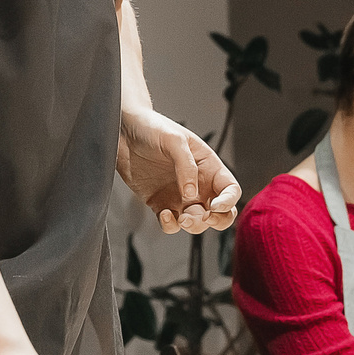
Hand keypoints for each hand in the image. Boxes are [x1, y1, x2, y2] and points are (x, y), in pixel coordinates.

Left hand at [116, 106, 241, 233]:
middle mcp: (198, 184)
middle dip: (218, 220)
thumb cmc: (152, 128)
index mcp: (208, 166)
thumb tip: (191, 196)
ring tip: (182, 218)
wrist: (123, 131)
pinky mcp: (160, 204)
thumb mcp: (174, 140)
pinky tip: (163, 214)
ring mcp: (179, 196)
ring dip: (194, 225)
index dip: (229, 201)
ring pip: (197, 222)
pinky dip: (171, 225)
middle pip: (220, 212)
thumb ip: (186, 166)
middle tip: (205, 217)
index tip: (215, 206)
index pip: (230, 190)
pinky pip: (171, 224)